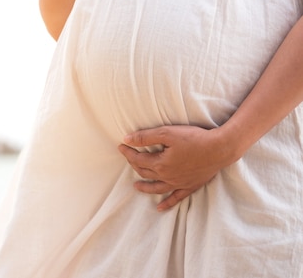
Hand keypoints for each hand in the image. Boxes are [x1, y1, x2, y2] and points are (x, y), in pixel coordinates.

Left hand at [118, 125, 234, 210]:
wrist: (220, 148)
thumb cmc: (194, 138)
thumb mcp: (167, 133)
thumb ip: (145, 137)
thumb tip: (126, 139)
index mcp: (160, 163)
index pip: (138, 159)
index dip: (128, 152)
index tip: (121, 145)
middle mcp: (167, 176)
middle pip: (145, 172)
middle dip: (134, 164)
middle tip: (128, 157)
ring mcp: (179, 183)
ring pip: (156, 188)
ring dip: (145, 187)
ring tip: (136, 187)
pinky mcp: (190, 186)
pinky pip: (176, 198)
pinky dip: (167, 203)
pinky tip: (160, 208)